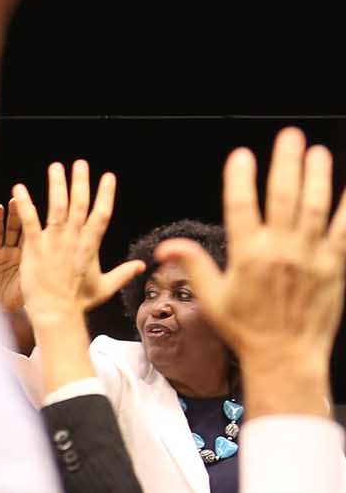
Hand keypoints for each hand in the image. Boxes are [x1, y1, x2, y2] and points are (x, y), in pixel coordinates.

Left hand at [12, 161, 143, 327]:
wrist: (56, 313)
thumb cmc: (78, 301)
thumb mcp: (104, 287)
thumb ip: (123, 273)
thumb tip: (142, 266)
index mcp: (90, 246)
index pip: (102, 214)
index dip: (106, 194)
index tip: (109, 176)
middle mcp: (74, 239)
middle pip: (80, 204)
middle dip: (81, 182)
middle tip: (80, 163)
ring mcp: (55, 242)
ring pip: (58, 207)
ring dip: (57, 185)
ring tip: (56, 167)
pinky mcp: (36, 248)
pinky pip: (30, 221)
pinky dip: (25, 204)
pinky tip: (18, 188)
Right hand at [158, 129, 345, 417]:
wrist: (285, 355)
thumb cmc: (246, 329)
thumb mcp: (212, 298)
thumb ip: (194, 266)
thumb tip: (165, 248)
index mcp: (247, 256)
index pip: (241, 207)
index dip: (240, 179)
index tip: (241, 156)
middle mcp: (280, 251)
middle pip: (284, 197)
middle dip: (286, 163)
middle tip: (290, 136)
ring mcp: (311, 256)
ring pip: (315, 206)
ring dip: (317, 176)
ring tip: (316, 152)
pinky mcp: (335, 264)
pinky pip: (342, 228)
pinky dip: (345, 206)